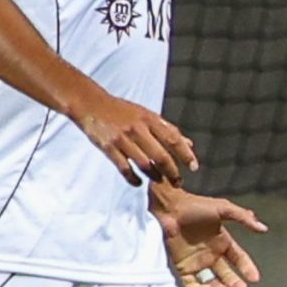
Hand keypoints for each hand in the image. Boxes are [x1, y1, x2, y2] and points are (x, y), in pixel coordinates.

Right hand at [77, 93, 198, 186]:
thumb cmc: (122, 110)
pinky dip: (133, 178)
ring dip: (155, 177)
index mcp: (149, 119)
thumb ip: (167, 130)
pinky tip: (139, 182)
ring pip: (144, 164)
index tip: (194, 167)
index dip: (186, 155)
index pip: (173, 139)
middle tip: (179, 182)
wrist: (91, 104)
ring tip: (161, 181)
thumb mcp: (147, 115)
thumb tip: (189, 144)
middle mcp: (137, 129)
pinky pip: (124, 168)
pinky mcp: (108, 148)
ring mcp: (122, 139)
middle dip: (172, 172)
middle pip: (161, 156)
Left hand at [158, 191, 267, 286]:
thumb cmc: (196, 206)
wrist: (170, 208)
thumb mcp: (223, 208)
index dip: (247, 269)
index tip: (255, 279)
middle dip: (235, 283)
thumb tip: (263, 228)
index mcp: (223, 241)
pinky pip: (192, 283)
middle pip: (227, 274)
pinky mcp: (182, 267)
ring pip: (212, 282)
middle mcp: (211, 254)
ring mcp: (197, 262)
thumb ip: (243, 218)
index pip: (239, 259)